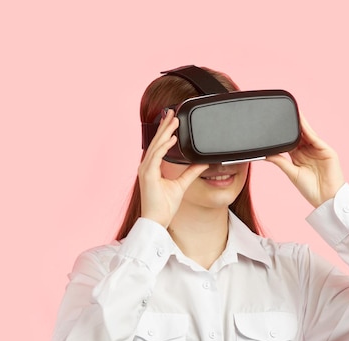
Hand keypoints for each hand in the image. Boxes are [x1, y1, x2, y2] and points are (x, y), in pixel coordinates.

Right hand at [138, 110, 207, 226]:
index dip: (165, 132)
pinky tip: (172, 138)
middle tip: (173, 112)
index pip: (159, 145)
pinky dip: (164, 146)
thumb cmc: (164, 206)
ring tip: (174, 120)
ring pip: (156, 146)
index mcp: (152, 167)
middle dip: (165, 126)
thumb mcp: (181, 184)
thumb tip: (202, 163)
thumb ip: (191, 172)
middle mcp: (146, 166)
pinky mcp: (148, 175)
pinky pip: (157, 157)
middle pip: (156, 142)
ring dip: (165, 132)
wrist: (157, 220)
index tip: (172, 120)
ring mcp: (146, 170)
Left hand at [266, 113, 344, 207]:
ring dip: (300, 123)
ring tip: (291, 112)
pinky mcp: (327, 151)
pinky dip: (308, 130)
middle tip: (281, 113)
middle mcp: (309, 152)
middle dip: (292, 124)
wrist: (326, 199)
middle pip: (299, 135)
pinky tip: (301, 123)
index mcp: (300, 157)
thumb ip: (280, 161)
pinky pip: (315, 138)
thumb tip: (266, 154)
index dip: (284, 133)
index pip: (291, 141)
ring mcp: (319, 150)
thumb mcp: (291, 173)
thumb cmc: (311, 190)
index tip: (274, 124)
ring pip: (307, 133)